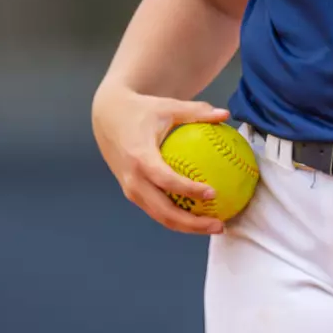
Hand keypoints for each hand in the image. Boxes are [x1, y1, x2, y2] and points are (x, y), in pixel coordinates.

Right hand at [92, 82, 230, 234]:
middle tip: (219, 225)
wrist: (107, 118)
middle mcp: (133, 179)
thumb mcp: (167, 106)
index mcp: (140, 158)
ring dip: (187, 226)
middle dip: (192, 224)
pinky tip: (200, 214)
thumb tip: (225, 114)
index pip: (166, 180)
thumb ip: (196, 112)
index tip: (212, 193)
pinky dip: (178, 217)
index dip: (188, 190)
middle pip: (163, 211)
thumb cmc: (140, 110)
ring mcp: (131, 190)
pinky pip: (157, 210)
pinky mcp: (132, 193)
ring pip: (160, 216)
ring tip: (214, 226)